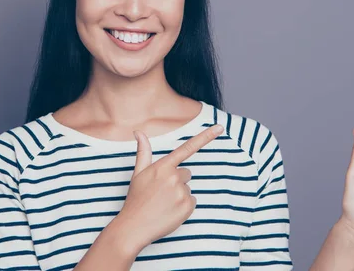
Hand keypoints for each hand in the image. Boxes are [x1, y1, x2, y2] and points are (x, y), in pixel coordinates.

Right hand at [116, 124, 224, 250]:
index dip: (205, 136)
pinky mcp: (187, 206)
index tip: (219, 127)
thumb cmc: (136, 199)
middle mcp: (174, 177)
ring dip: (179, 194)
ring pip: (188, 188)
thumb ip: (143, 151)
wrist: (134, 226)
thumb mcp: (138, 173)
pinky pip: (192, 201)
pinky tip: (170, 211)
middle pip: (186, 173)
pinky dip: (183, 206)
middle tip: (161, 192)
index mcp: (163, 166)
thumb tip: (138, 132)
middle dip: (177, 181)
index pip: (187, 148)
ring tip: (163, 203)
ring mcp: (181, 192)